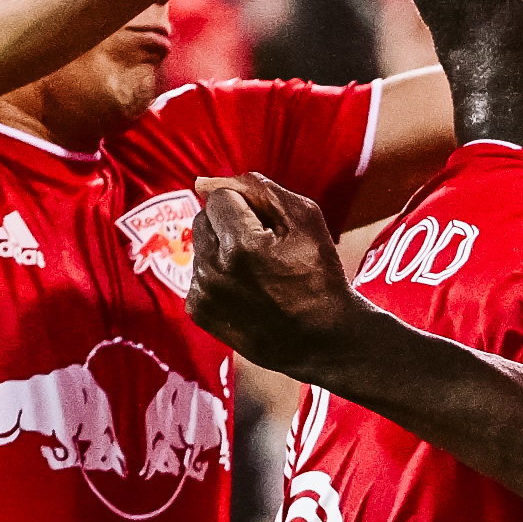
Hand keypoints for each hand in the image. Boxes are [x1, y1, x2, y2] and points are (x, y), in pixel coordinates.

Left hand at [187, 172, 376, 373]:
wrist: (323, 339)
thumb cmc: (319, 274)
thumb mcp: (306, 218)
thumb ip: (259, 189)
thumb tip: (206, 182)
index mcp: (241, 244)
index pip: (221, 196)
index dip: (248, 206)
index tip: (271, 228)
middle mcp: (214, 270)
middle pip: (204, 218)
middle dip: (229, 223)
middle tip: (263, 247)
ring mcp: (204, 293)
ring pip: (200, 245)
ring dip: (222, 249)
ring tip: (257, 271)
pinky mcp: (199, 310)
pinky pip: (199, 272)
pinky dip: (218, 274)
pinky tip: (245, 289)